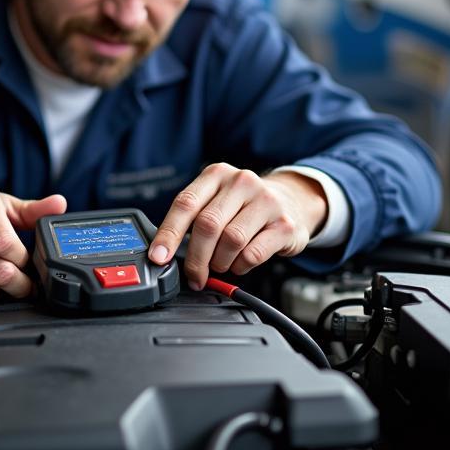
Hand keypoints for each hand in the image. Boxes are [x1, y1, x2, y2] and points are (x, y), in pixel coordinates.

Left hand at [147, 164, 326, 288]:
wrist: (292, 200)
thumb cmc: (243, 205)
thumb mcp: (217, 199)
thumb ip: (193, 218)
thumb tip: (163, 252)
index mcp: (217, 174)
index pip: (186, 203)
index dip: (169, 234)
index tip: (158, 257)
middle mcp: (242, 182)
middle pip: (208, 225)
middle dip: (196, 258)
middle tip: (193, 275)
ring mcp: (266, 201)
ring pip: (231, 241)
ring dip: (220, 262)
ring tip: (220, 264)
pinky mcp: (284, 224)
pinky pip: (253, 254)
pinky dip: (240, 266)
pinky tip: (239, 263)